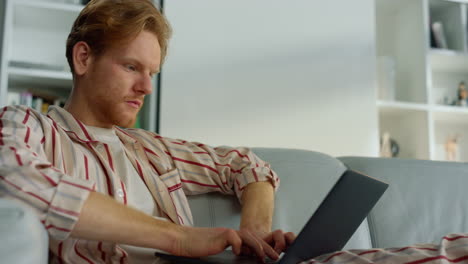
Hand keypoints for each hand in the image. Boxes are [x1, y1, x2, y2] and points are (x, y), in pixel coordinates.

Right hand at [169, 226, 286, 261]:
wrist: (182, 240)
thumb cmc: (196, 247)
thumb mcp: (217, 250)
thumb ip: (230, 251)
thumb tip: (243, 256)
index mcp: (231, 237)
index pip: (251, 240)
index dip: (262, 247)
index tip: (270, 256)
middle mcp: (230, 233)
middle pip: (253, 237)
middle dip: (266, 247)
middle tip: (275, 256)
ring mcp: (225, 233)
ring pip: (247, 236)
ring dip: (258, 246)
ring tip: (264, 256)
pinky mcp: (219, 235)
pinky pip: (234, 237)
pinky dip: (238, 245)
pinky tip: (238, 252)